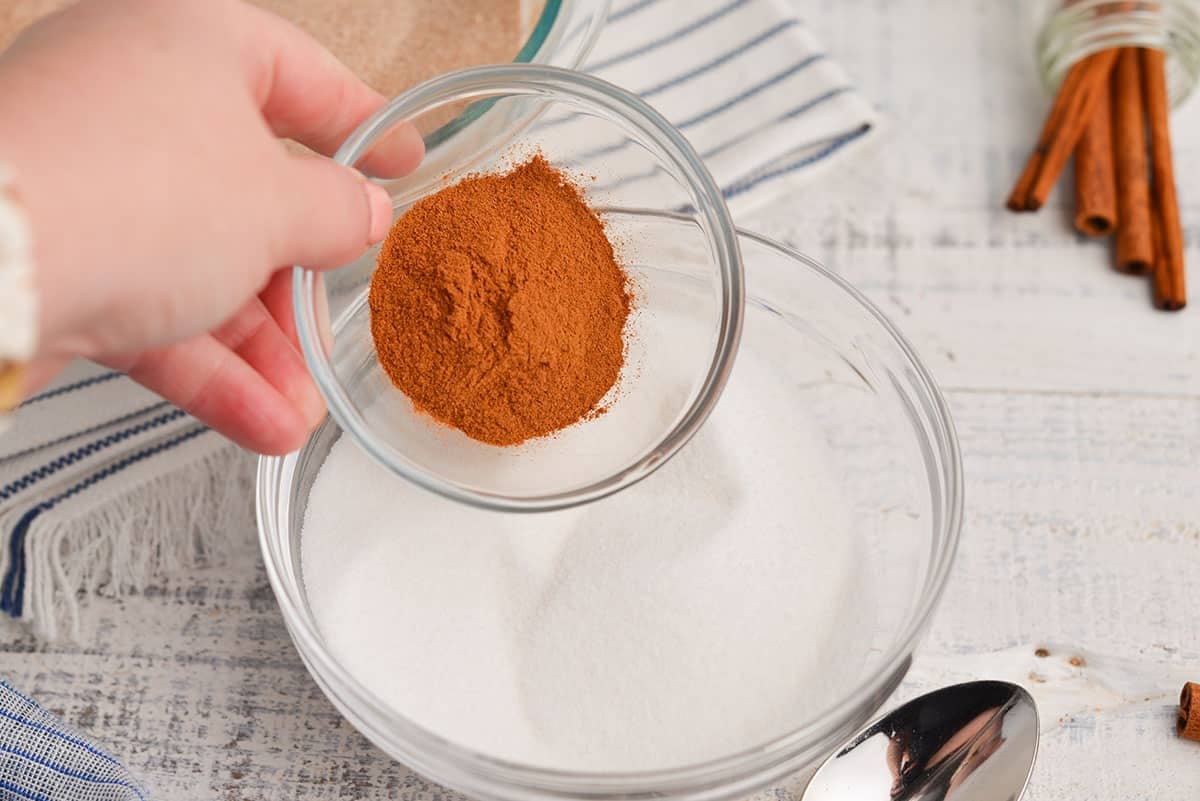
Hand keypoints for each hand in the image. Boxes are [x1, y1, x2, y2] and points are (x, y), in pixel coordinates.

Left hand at [0, 0, 421, 452]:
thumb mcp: (277, 205)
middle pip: (249, 193)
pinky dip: (208, 367)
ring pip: (200, 264)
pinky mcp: (59, 255)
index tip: (407, 162)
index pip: (301, 75)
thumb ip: (337, 211)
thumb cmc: (142, 196)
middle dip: (300, 285)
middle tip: (340, 325)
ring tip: (301, 413)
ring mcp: (90, 180)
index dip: (365, 126)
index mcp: (192, 43)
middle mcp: (135, 100)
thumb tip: (364, 213)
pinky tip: (262, 423)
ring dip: (260, 348)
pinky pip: (151, 306)